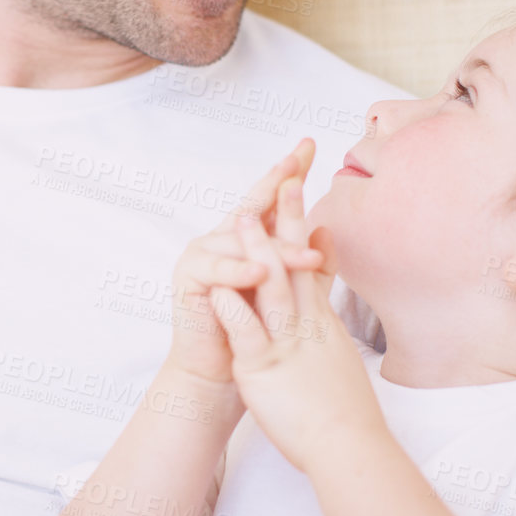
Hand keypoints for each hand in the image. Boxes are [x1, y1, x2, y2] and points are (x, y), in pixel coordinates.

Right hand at [166, 140, 325, 394]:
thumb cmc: (256, 332)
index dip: (288, 173)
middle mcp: (222, 237)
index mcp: (246, 238)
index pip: (271, 200)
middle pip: (253, 205)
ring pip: (244, 244)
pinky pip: (217, 270)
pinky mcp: (188, 276)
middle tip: (297, 165)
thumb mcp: (287, 293)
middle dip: (276, 182)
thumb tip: (327, 232)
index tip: (307, 145)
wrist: (221, 370)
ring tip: (307, 258)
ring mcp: (202, 252)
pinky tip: (257, 273)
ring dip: (276, 250)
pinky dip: (238, 272)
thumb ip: (306, 265)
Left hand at [207, 178, 386, 475]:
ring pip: (273, 291)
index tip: (297, 188)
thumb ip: (330, 317)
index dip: (302, 225)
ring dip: (257, 252)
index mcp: (320, 323)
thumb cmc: (344, 409)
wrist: (349, 447)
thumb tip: (331, 292)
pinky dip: (235, 309)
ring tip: (243, 219)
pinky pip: (249, 335)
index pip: (311, 264)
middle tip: (283, 177)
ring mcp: (285, 346)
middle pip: (296, 264)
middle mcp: (306, 326)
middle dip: (287, 220)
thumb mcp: (338, 353)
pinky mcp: (264, 371)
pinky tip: (220, 287)